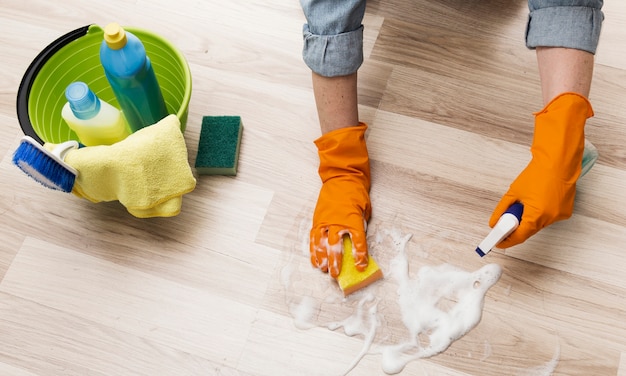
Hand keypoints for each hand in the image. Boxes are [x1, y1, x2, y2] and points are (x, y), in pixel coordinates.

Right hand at [310, 123, 370, 277]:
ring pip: (322, 243)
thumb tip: (359, 242)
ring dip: (322, 258)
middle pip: (336, 246)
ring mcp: (326, 220)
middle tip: (336, 274)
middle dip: (336, 262)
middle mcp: (338, 222)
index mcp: (353, 220)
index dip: (360, 256)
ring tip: (322, 270)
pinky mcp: (318, 219)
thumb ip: (361, 226)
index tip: (361, 267)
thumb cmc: (356, 193)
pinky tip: (314, 259)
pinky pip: (314, 237)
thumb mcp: (365, 210)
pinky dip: (313, 249)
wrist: (342, 177)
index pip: (358, 242)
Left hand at [491, 93, 592, 247]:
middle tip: (505, 223)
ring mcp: (560, 215)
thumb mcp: (513, 193)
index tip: (499, 243)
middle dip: (517, 227)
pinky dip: (540, 213)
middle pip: (529, 230)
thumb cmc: (537, 174)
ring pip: (539, 223)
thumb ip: (502, 210)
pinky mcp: (566, 211)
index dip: (508, 241)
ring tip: (524, 204)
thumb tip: (494, 222)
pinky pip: (549, 217)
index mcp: (536, 216)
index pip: (520, 236)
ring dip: (529, 219)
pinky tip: (537, 201)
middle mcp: (550, 218)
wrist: (558, 161)